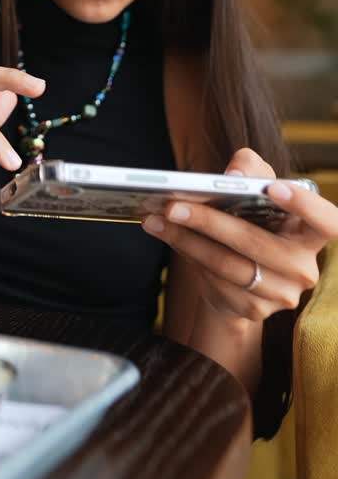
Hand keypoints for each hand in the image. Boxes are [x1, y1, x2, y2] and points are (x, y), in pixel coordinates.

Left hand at [142, 148, 337, 321]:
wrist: (240, 267)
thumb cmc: (254, 216)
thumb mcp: (256, 185)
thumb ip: (250, 168)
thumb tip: (234, 174)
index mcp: (312, 232)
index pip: (329, 223)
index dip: (306, 206)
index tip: (272, 189)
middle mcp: (304, 267)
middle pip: (255, 242)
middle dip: (209, 221)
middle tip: (173, 205)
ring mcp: (282, 293)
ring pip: (228, 265)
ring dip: (187, 240)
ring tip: (158, 219)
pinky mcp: (255, 310)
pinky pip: (215, 282)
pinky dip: (189, 256)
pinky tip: (170, 238)